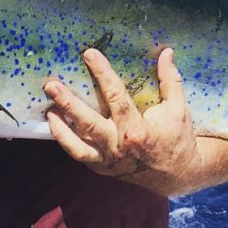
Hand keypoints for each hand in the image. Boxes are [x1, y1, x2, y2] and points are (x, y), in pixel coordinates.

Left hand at [43, 47, 201, 185]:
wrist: (178, 175)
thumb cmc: (177, 137)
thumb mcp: (178, 108)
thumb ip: (170, 80)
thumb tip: (166, 52)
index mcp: (138, 130)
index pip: (116, 97)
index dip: (102, 73)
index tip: (89, 54)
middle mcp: (119, 146)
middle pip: (88, 123)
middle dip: (68, 103)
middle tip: (51, 85)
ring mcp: (108, 160)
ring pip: (77, 146)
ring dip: (59, 128)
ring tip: (48, 109)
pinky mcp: (102, 168)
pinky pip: (80, 155)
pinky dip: (66, 141)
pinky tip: (57, 124)